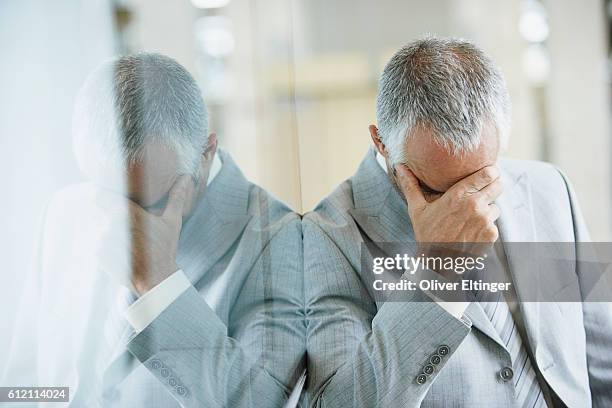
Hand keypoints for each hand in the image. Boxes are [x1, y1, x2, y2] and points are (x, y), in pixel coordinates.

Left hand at [95, 176, 193, 294]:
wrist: (156, 280)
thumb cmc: (165, 249)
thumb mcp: (172, 222)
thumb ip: (176, 198)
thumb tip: (186, 179)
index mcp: (127, 212)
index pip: (98, 194)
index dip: (97, 193)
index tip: (100, 194)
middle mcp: (111, 223)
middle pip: (96, 210)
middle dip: (104, 213)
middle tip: (117, 221)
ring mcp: (102, 239)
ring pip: (95, 226)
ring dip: (103, 229)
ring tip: (122, 239)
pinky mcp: (97, 253)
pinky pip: (95, 242)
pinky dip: (103, 243)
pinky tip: (119, 250)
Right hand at [396, 165, 502, 244]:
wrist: (437, 263)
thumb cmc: (426, 235)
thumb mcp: (417, 209)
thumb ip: (411, 185)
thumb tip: (399, 167)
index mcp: (458, 195)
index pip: (488, 173)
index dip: (491, 171)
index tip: (487, 173)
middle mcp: (475, 206)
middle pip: (498, 185)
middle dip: (493, 187)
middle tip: (482, 193)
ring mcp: (485, 221)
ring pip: (495, 207)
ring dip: (488, 210)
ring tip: (470, 219)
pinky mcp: (491, 235)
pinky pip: (494, 224)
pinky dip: (486, 227)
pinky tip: (471, 232)